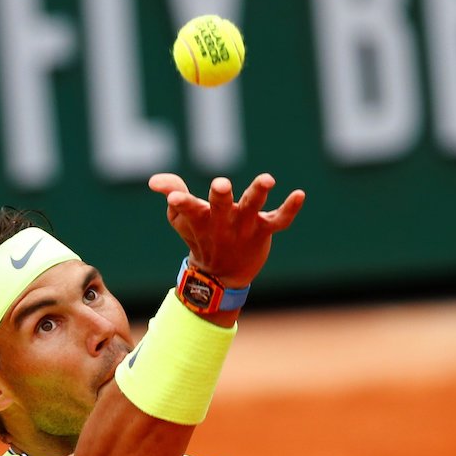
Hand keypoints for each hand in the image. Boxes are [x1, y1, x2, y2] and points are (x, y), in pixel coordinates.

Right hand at [148, 173, 304, 288]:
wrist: (221, 277)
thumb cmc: (200, 237)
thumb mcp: (181, 217)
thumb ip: (173, 192)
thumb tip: (155, 181)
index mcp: (201, 218)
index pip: (189, 209)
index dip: (182, 202)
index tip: (174, 198)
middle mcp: (223, 222)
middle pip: (220, 206)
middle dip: (220, 196)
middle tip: (220, 184)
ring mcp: (245, 226)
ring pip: (252, 207)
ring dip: (258, 192)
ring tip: (267, 178)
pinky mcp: (264, 230)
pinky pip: (280, 220)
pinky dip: (291, 208)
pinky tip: (300, 193)